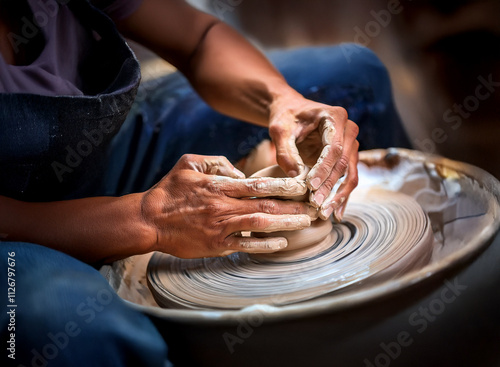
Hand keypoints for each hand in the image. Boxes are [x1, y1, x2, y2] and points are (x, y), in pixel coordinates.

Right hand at [140, 154, 314, 257]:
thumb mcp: (189, 163)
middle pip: (266, 205)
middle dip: (293, 206)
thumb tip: (240, 172)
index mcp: (219, 186)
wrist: (149, 220)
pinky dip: (265, 245)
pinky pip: (245, 245)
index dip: (283, 185)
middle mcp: (224, 207)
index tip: (302, 185)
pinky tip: (281, 242)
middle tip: (313, 205)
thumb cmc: (169, 190)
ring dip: (286, 224)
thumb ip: (217, 162)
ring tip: (306, 221)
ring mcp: (221, 228)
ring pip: (260, 225)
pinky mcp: (216, 245)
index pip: (258, 184)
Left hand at [269, 95, 358, 220]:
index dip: (323, 169)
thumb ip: (285, 151)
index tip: (310, 186)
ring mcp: (351, 143)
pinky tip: (336, 213)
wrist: (291, 110)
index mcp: (335, 117)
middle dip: (330, 186)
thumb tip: (296, 177)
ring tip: (325, 213)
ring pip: (349, 173)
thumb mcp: (279, 130)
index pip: (334, 148)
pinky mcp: (347, 157)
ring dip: (338, 195)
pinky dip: (341, 195)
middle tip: (316, 205)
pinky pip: (348, 178)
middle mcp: (349, 129)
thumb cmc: (285, 117)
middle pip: (343, 163)